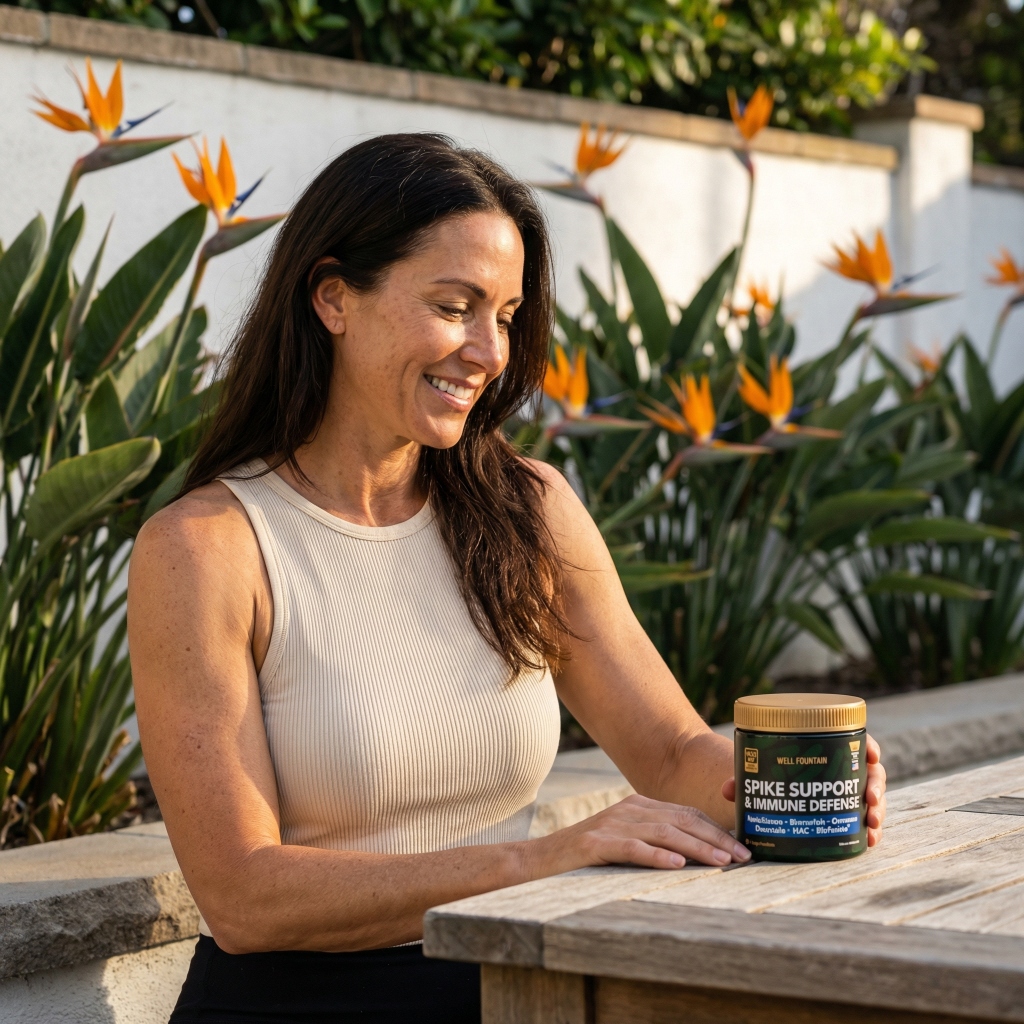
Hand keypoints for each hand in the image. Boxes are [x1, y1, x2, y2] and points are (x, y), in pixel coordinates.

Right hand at [536, 794, 751, 873]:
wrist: (537, 862)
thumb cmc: (587, 859)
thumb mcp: (626, 844)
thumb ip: (656, 842)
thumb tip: (700, 859)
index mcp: (638, 806)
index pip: (687, 814)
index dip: (717, 830)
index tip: (742, 848)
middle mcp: (628, 810)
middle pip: (682, 820)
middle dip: (716, 838)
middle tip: (743, 858)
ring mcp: (611, 825)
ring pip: (664, 833)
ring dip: (697, 849)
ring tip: (721, 864)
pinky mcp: (595, 844)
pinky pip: (631, 848)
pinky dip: (656, 855)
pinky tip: (676, 866)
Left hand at [720, 733, 887, 847]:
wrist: (767, 790)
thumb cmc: (767, 773)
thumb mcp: (759, 774)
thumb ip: (745, 780)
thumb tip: (728, 790)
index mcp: (827, 747)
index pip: (855, 740)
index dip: (868, 746)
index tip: (872, 754)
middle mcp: (842, 767)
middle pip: (870, 771)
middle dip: (876, 785)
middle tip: (870, 799)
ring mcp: (848, 790)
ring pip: (871, 796)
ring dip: (877, 810)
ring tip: (872, 828)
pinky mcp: (846, 811)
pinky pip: (863, 818)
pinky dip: (868, 830)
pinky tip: (869, 841)